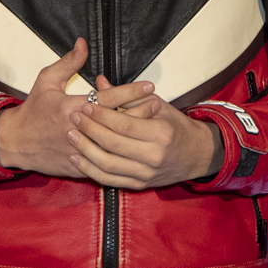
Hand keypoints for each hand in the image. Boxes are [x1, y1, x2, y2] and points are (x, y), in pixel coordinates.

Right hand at [0, 39, 155, 176]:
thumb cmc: (33, 109)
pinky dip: (119, 154)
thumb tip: (83, 42)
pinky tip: (134, 147)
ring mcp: (78, 149)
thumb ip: (68, 62)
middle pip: (115, 121)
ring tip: (153, 125)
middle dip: (139, 112)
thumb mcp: (46, 81)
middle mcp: (77, 128)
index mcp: (70, 107)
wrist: (15, 143)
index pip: (108, 98)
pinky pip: (102, 161)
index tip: (149, 86)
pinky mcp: (78, 165)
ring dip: (133, 133)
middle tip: (158, 105)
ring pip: (112, 143)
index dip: (130, 92)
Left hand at [66, 76, 224, 190]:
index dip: (101, 115)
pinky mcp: (139, 184)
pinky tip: (78, 158)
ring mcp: (145, 173)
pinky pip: (109, 179)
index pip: (123, 124)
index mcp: (160, 133)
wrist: (196, 155)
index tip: (85, 105)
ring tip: (72, 136)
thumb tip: (100, 82)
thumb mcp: (158, 105)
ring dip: (85, 150)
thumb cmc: (176, 126)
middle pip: (112, 144)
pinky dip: (90, 170)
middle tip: (74, 118)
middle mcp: (153, 156)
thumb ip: (128, 95)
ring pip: (107, 164)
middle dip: (89, 130)